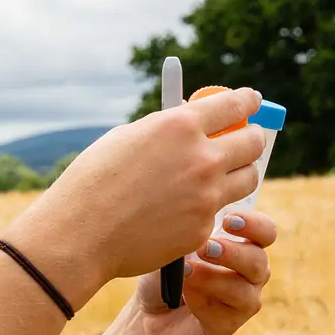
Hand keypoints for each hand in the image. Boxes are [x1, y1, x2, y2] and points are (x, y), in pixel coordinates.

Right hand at [3, 89, 265, 301]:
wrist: (82, 233)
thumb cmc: (94, 180)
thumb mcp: (129, 137)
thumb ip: (167, 130)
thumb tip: (191, 125)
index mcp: (180, 126)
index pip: (233, 105)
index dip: (247, 101)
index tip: (252, 101)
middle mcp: (202, 158)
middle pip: (252, 142)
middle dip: (252, 137)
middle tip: (247, 138)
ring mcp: (206, 196)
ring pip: (249, 178)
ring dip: (240, 172)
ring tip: (224, 173)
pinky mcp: (203, 228)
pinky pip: (219, 211)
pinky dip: (208, 207)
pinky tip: (185, 208)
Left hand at [125, 207, 277, 334]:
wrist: (145, 313)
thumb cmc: (164, 270)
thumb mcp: (173, 243)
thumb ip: (193, 230)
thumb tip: (199, 218)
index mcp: (243, 245)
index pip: (265, 231)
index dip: (253, 224)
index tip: (227, 220)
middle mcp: (250, 272)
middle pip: (259, 259)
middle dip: (233, 252)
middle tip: (206, 248)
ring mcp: (243, 300)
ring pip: (245, 287)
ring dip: (214, 277)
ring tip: (187, 270)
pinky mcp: (229, 324)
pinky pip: (227, 311)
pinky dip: (203, 298)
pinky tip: (184, 292)